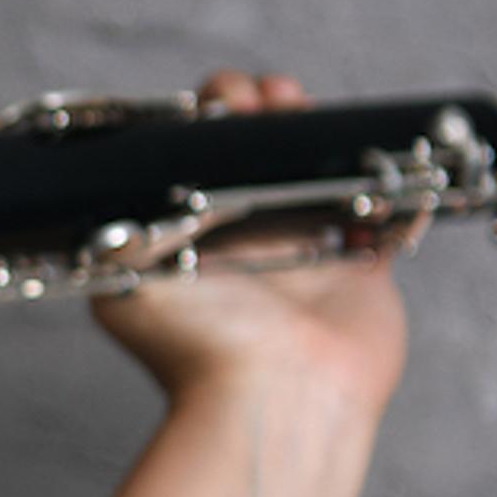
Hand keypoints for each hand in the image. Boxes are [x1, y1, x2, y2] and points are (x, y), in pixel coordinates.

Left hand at [87, 70, 409, 418]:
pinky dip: (382, 180)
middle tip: (263, 98)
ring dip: (312, 130)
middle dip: (260, 111)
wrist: (276, 399)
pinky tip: (366, 148)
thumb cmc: (199, 348)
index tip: (218, 102)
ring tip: (298, 104)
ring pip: (314, 171)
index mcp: (190, 240)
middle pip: (257, 155)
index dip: (207, 120)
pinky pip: (379, 212)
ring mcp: (303, 252)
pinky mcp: (359, 268)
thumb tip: (115, 182)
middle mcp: (243, 243)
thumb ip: (116, 227)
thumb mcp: (126, 280)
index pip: (194, 160)